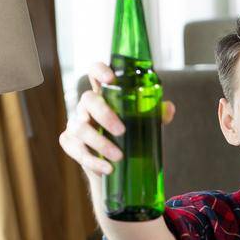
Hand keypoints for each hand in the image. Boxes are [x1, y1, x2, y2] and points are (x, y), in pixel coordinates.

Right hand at [58, 61, 176, 186]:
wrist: (115, 165)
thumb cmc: (130, 136)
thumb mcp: (145, 124)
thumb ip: (156, 115)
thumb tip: (168, 108)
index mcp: (104, 96)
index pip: (95, 73)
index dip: (99, 70)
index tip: (111, 78)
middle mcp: (87, 107)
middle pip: (88, 99)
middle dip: (105, 114)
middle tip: (122, 131)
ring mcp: (76, 124)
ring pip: (80, 128)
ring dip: (100, 143)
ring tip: (119, 157)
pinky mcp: (70, 143)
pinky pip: (76, 149)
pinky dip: (92, 160)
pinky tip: (107, 168)